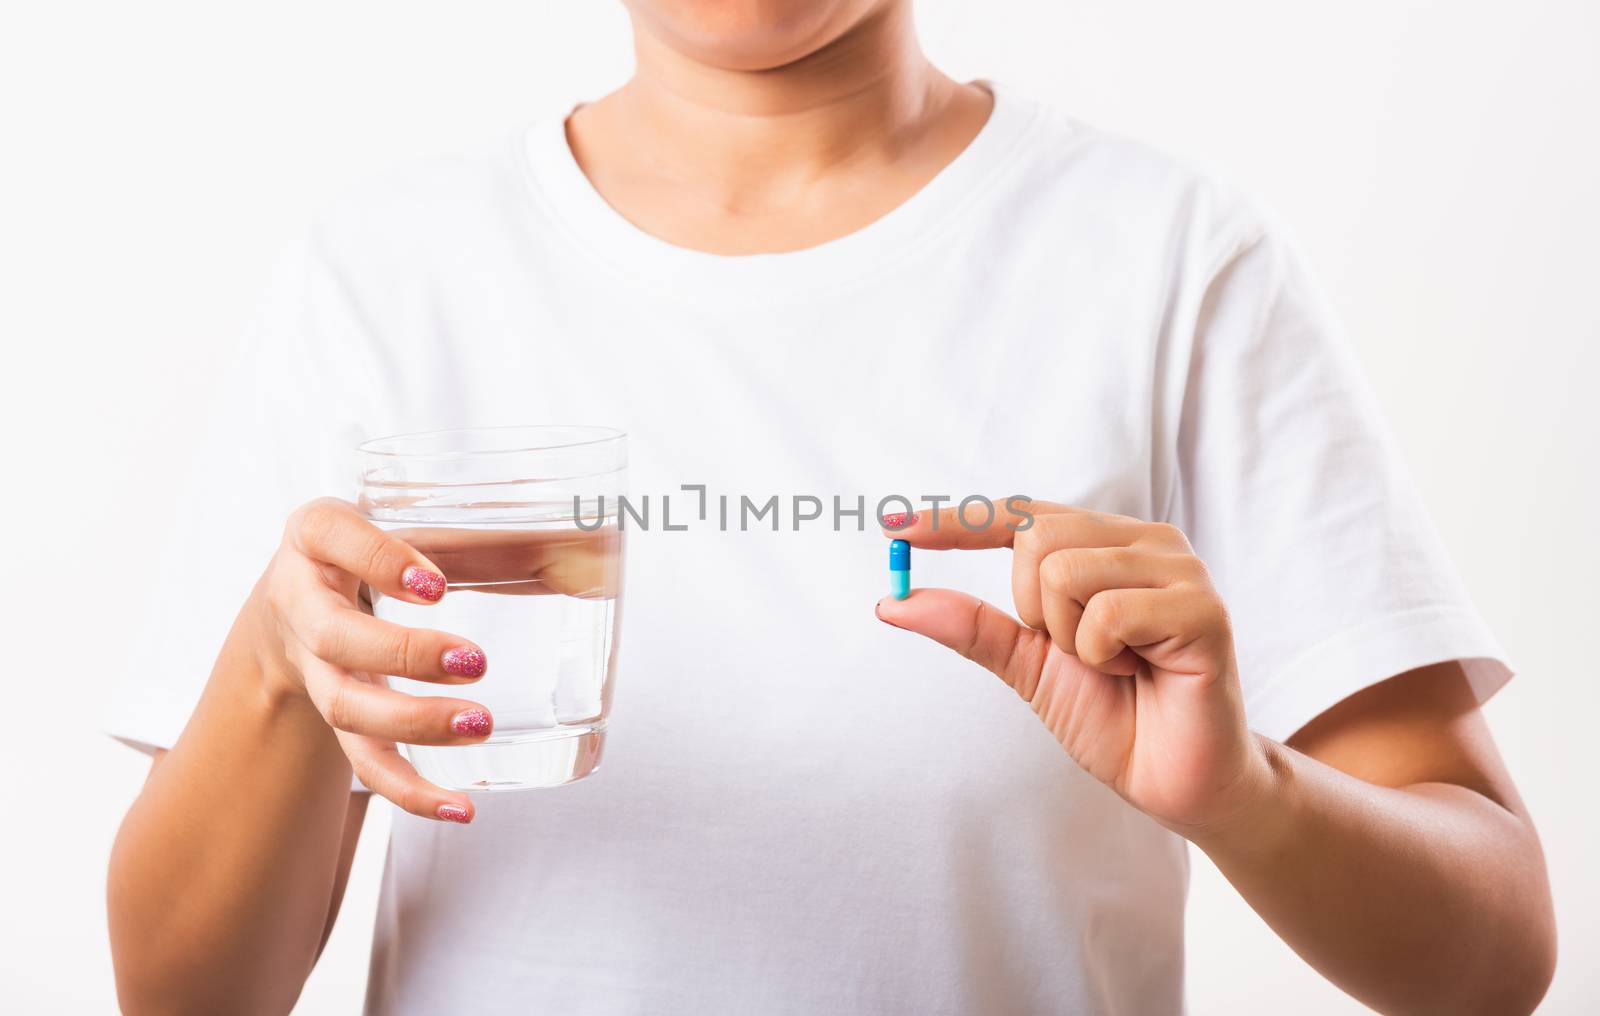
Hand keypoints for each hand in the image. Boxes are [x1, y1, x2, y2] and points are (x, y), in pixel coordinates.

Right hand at [248, 497, 492, 822]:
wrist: (300, 599)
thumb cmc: (380, 550)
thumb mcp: (420, 524)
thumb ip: (497, 536)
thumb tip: (599, 548)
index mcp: (317, 533)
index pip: (331, 534)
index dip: (378, 560)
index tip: (435, 585)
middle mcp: (301, 600)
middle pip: (334, 636)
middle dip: (403, 655)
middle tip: (475, 662)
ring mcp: (313, 666)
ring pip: (345, 707)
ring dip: (412, 723)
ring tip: (479, 724)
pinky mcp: (338, 718)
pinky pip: (364, 763)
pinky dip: (410, 791)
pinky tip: (460, 808)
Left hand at [876, 500, 1268, 835]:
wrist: (1174, 780)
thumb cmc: (1114, 715)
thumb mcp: (1027, 665)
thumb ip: (971, 626)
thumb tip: (893, 600)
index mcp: (1106, 544)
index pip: (1020, 514)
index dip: (957, 522)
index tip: (892, 526)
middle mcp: (1145, 542)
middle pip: (1038, 537)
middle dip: (1033, 609)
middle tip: (1076, 652)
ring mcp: (1180, 570)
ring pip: (1066, 572)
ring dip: (1071, 639)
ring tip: (1115, 666)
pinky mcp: (1204, 609)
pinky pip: (1108, 613)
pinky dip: (1104, 655)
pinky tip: (1140, 673)